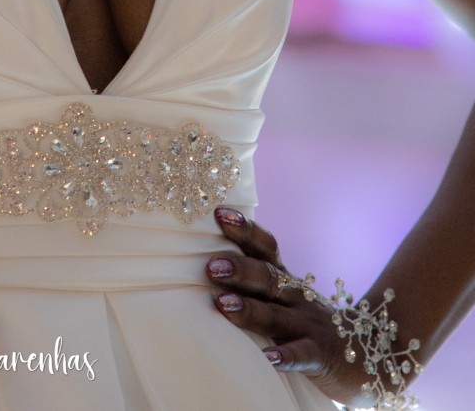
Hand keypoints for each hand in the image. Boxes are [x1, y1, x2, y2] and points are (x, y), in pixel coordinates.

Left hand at [204, 207, 373, 407]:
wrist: (369, 353)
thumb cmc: (307, 322)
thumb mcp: (285, 298)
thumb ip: (255, 283)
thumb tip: (203, 260)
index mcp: (286, 279)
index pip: (266, 247)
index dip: (244, 229)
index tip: (218, 213)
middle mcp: (296, 296)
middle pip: (268, 277)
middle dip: (240, 269)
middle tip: (211, 265)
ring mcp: (309, 324)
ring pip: (277, 314)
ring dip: (249, 310)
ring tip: (222, 304)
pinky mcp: (320, 355)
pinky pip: (302, 355)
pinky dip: (285, 355)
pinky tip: (267, 358)